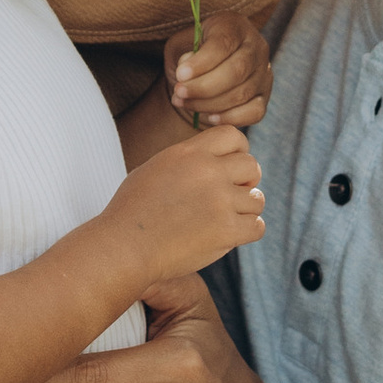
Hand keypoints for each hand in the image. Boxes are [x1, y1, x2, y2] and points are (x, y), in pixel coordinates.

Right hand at [113, 125, 263, 281]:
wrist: (125, 246)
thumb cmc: (133, 211)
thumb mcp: (155, 169)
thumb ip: (187, 161)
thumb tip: (214, 159)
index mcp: (188, 152)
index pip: (234, 136)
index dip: (238, 151)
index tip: (230, 169)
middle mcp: (208, 171)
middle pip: (251, 166)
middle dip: (245, 182)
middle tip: (229, 197)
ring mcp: (220, 200)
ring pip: (257, 199)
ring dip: (245, 210)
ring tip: (223, 219)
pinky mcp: (227, 230)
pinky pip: (257, 227)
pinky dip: (246, 232)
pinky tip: (228, 235)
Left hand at [168, 9, 270, 131]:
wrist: (205, 71)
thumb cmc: (192, 54)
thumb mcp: (181, 44)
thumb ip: (182, 52)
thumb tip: (188, 69)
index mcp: (235, 26)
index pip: (224, 44)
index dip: (202, 62)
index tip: (180, 75)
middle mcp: (256, 47)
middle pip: (237, 71)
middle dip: (204, 86)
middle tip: (179, 92)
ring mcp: (264, 73)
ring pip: (242, 93)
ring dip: (209, 104)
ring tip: (183, 102)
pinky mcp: (264, 96)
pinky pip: (254, 112)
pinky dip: (230, 118)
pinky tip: (209, 117)